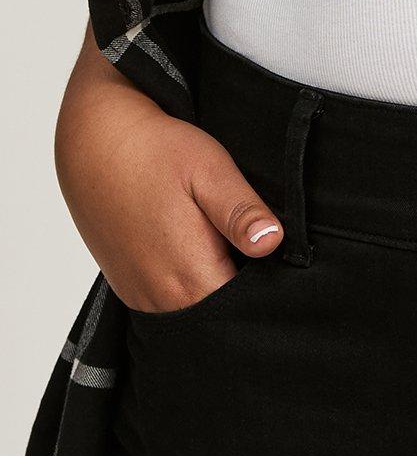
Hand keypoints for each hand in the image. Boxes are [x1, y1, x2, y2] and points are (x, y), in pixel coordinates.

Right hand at [54, 19, 285, 314]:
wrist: (95, 142)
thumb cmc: (157, 150)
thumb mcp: (210, 170)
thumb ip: (240, 212)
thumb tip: (272, 244)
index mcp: (188, 276)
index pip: (245, 308)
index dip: (270, 287)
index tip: (283, 258)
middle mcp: (161, 299)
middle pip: (221, 313)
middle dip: (247, 289)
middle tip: (259, 244)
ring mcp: (141, 296)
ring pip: (195, 308)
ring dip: (217, 285)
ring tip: (229, 242)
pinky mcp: (130, 286)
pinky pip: (171, 300)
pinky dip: (192, 282)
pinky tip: (201, 245)